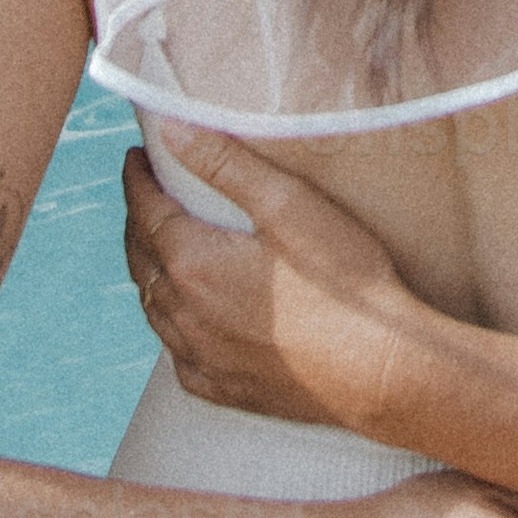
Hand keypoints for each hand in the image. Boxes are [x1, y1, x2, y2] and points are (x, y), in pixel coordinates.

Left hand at [126, 131, 441, 431]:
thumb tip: (171, 129)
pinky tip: (188, 320)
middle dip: (139, 221)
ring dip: (150, 272)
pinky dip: (172, 325)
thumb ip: (226, 164)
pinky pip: (177, 354)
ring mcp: (201, 357)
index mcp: (192, 263)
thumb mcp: (289, 206)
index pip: (145, 210)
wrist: (380, 371)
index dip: (137, 180)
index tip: (136, 158)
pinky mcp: (223, 388)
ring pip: (154, 308)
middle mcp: (184, 314)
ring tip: (161, 247)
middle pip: (141, 258)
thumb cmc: (343, 284)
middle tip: (146, 195)